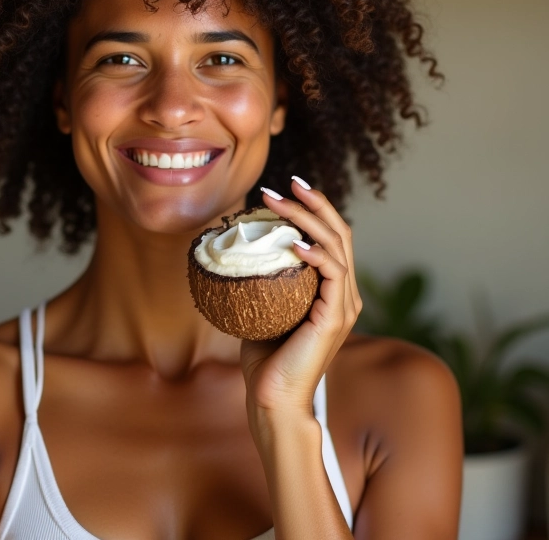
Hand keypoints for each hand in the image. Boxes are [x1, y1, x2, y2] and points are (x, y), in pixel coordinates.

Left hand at [240, 177, 361, 422]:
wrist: (272, 399)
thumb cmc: (266, 359)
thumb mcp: (263, 309)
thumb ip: (263, 282)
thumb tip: (237, 256)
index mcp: (332, 291)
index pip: (332, 238)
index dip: (315, 209)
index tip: (288, 188)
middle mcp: (344, 294)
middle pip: (340, 232)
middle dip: (314, 202)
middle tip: (287, 181)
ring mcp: (343, 306)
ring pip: (336, 245)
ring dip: (307, 218)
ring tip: (279, 200)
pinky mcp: (335, 318)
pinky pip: (332, 274)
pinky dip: (315, 252)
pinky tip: (293, 241)